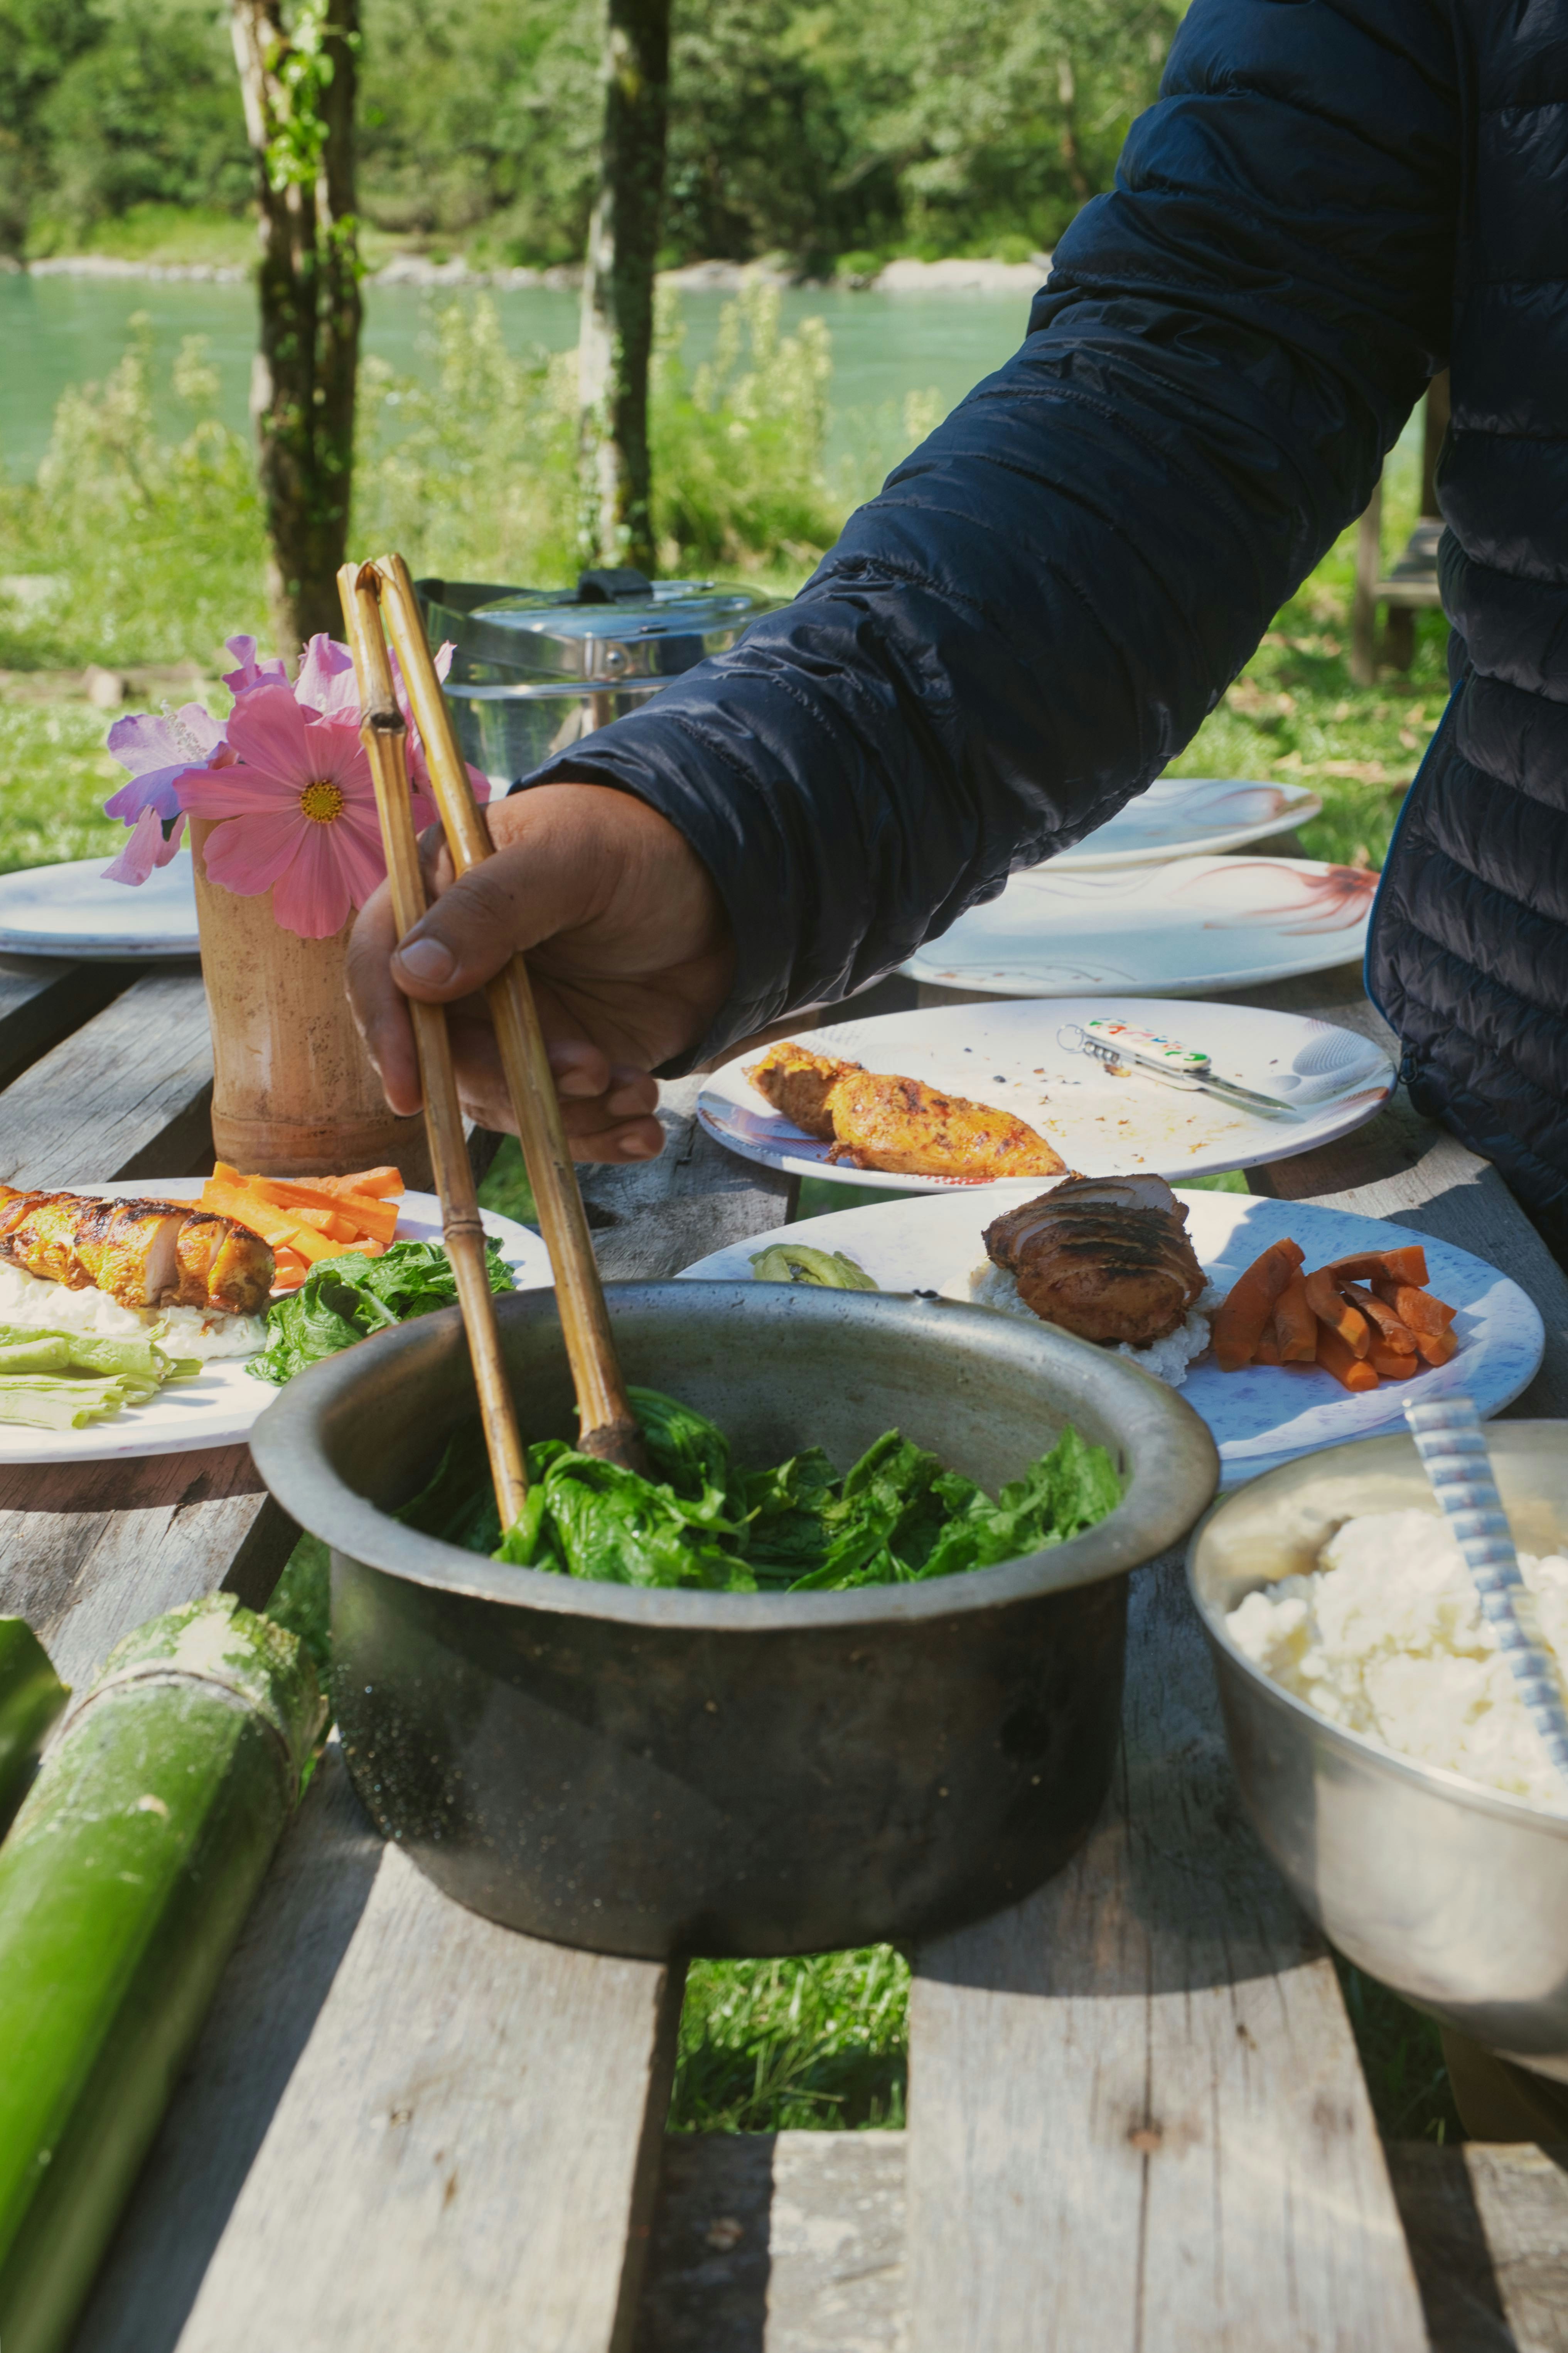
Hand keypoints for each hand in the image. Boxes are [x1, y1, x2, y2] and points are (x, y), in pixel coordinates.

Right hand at [346, 782, 734, 1160]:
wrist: (721, 891)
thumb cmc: (634, 848)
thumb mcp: (567, 860)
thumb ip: (489, 908)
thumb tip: (410, 974)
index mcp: (439, 901)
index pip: (380, 968)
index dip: (387, 1030)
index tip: (410, 1089)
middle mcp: (462, 973)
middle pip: (442, 1053)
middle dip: (508, 1079)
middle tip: (588, 1069)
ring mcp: (509, 1024)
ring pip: (503, 1099)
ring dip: (568, 1114)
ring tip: (636, 1091)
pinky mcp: (560, 1063)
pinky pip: (560, 1119)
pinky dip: (601, 1136)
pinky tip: (644, 1129)